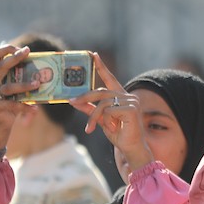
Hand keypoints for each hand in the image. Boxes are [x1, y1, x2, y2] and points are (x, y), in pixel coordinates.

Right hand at [0, 44, 34, 149]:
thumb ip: (19, 80)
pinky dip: (25, 106)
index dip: (7, 49)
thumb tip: (40, 71)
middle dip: (15, 58)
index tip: (22, 49)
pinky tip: (35, 108)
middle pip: (1, 66)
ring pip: (9, 87)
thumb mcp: (14, 91)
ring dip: (25, 85)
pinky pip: (11, 104)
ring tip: (38, 84)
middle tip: (27, 52)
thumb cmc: (10, 106)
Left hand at [69, 55, 153, 171]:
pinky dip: (103, 121)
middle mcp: (128, 96)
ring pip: (103, 103)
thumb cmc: (119, 134)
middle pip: (101, 92)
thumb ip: (90, 109)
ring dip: (93, 116)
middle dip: (85, 97)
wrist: (131, 148)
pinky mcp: (131, 109)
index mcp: (121, 96)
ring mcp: (131, 101)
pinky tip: (108, 128)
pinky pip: (109, 111)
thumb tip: (75, 101)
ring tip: (90, 128)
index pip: (110, 78)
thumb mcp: (101, 120)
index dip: (101, 66)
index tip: (93, 55)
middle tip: (72, 102)